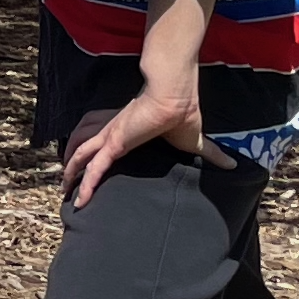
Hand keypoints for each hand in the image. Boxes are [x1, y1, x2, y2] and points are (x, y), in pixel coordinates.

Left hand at [58, 66, 205, 203]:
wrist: (176, 99)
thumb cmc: (184, 116)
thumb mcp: (196, 141)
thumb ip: (210, 154)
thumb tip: (234, 164)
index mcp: (125, 128)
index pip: (101, 139)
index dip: (91, 151)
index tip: (85, 166)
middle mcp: (112, 131)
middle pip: (83, 146)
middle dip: (72, 163)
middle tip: (66, 180)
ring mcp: (110, 136)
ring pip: (80, 156)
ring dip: (71, 173)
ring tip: (65, 190)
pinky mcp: (114, 143)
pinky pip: (94, 167)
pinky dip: (85, 183)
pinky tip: (80, 198)